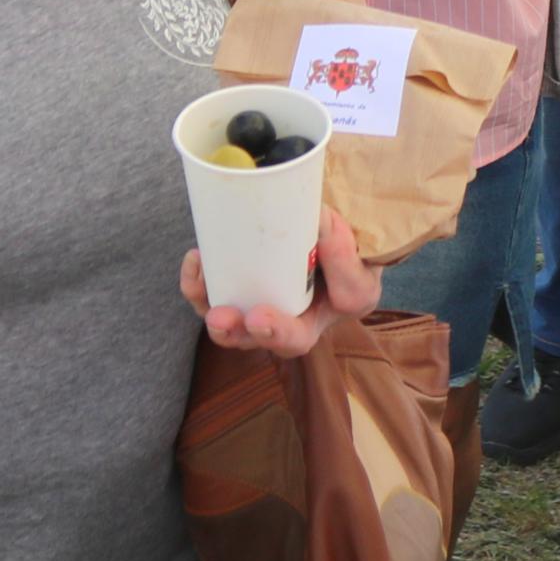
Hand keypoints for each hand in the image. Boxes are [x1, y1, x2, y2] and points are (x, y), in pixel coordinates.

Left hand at [184, 204, 381, 355]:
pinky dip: (199, 277)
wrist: (339, 239)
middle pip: (246, 335)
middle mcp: (275, 318)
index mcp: (309, 324)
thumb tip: (320, 221)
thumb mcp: (363, 268)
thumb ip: (346, 255)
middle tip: (220, 317)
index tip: (259, 318)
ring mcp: (253, 297)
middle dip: (229, 329)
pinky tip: (196, 257)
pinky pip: (210, 286)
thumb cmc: (356, 263)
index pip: (292, 339)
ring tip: (198, 273)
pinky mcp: (236, 277)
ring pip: (221, 311)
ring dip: (203, 299)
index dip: (274, 334)